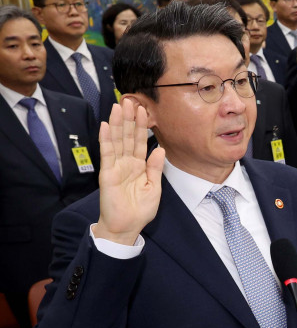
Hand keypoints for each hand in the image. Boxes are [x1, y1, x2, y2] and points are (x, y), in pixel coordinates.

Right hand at [94, 99, 163, 244]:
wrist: (127, 227)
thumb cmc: (140, 210)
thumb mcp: (154, 187)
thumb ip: (155, 168)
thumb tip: (160, 149)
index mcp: (139, 166)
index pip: (141, 142)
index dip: (143, 126)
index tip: (145, 110)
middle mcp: (127, 163)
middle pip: (128, 137)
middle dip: (129, 119)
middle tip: (131, 100)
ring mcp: (116, 166)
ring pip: (117, 140)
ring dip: (117, 123)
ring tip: (119, 106)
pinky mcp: (107, 173)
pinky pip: (107, 154)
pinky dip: (106, 139)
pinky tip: (105, 126)